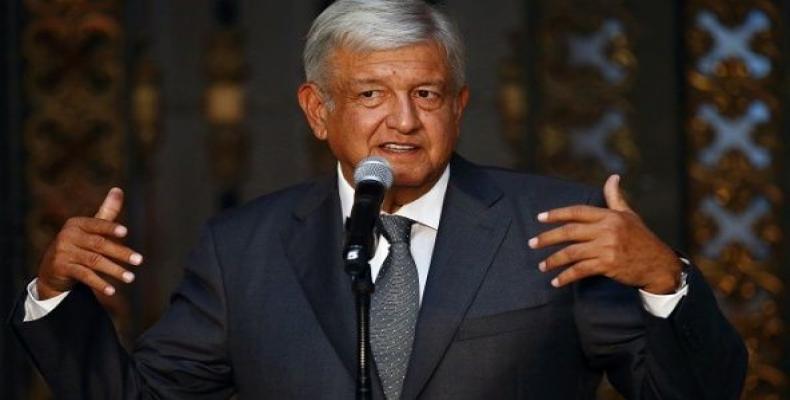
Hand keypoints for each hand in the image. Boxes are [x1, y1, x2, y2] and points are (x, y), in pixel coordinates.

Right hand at [36, 188, 143, 299]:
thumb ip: (107, 212)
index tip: (126, 233)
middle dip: (121, 253)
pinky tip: (112, 291)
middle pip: (99, 245)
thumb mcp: (90, 228)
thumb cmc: (78, 243)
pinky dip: (99, 283)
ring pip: (94, 261)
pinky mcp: (61, 268)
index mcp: (77, 223)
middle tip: (139, 260)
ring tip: (131, 278)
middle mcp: (68, 235)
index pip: (97, 225)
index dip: (111, 228)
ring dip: (114, 270)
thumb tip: (118, 189)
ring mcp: (63, 252)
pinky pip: (84, 276)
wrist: (52, 267)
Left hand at [529, 175, 681, 293]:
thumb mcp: (629, 215)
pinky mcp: (608, 265)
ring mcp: (607, 247)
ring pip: (572, 253)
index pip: (577, 211)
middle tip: (531, 244)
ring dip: (553, 260)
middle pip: (569, 231)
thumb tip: (613, 177)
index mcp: (609, 216)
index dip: (556, 214)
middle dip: (547, 238)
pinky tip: (556, 281)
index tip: (540, 218)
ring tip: (541, 266)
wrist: (659, 264)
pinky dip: (566, 276)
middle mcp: (607, 230)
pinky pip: (581, 270)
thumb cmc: (642, 238)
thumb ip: (615, 198)